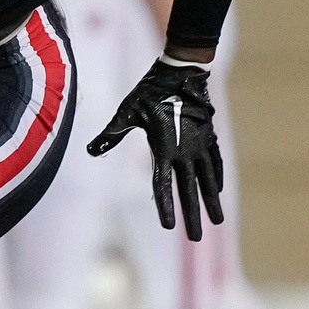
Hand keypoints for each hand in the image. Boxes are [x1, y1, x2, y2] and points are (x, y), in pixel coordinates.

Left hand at [89, 57, 225, 239]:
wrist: (180, 71)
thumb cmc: (149, 91)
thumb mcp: (126, 112)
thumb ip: (111, 134)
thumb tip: (89, 150)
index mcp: (163, 147)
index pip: (162, 184)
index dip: (164, 206)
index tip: (168, 226)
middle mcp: (184, 150)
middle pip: (189, 189)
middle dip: (192, 214)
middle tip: (195, 237)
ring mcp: (200, 143)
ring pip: (208, 179)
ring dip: (212, 201)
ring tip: (218, 221)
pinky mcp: (208, 135)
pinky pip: (215, 161)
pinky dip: (217, 176)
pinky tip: (218, 190)